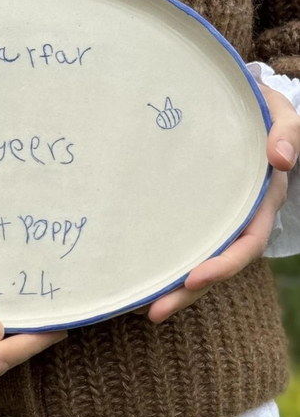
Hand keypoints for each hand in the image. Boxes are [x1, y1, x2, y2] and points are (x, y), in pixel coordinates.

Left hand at [134, 81, 299, 323]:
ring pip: (193, 263)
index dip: (224, 266)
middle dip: (186, 293)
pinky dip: (158, 265)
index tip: (194, 278)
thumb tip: (281, 158)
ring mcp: (212, 221)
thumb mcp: (277, 112)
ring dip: (168, 289)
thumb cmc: (256, 110)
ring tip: (136, 307)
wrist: (232, 105)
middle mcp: (236, 220)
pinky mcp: (188, 215)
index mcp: (259, 203)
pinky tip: (132, 280)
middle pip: (215, 267)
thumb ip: (286, 130)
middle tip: (153, 311)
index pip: (246, 244)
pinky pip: (176, 244)